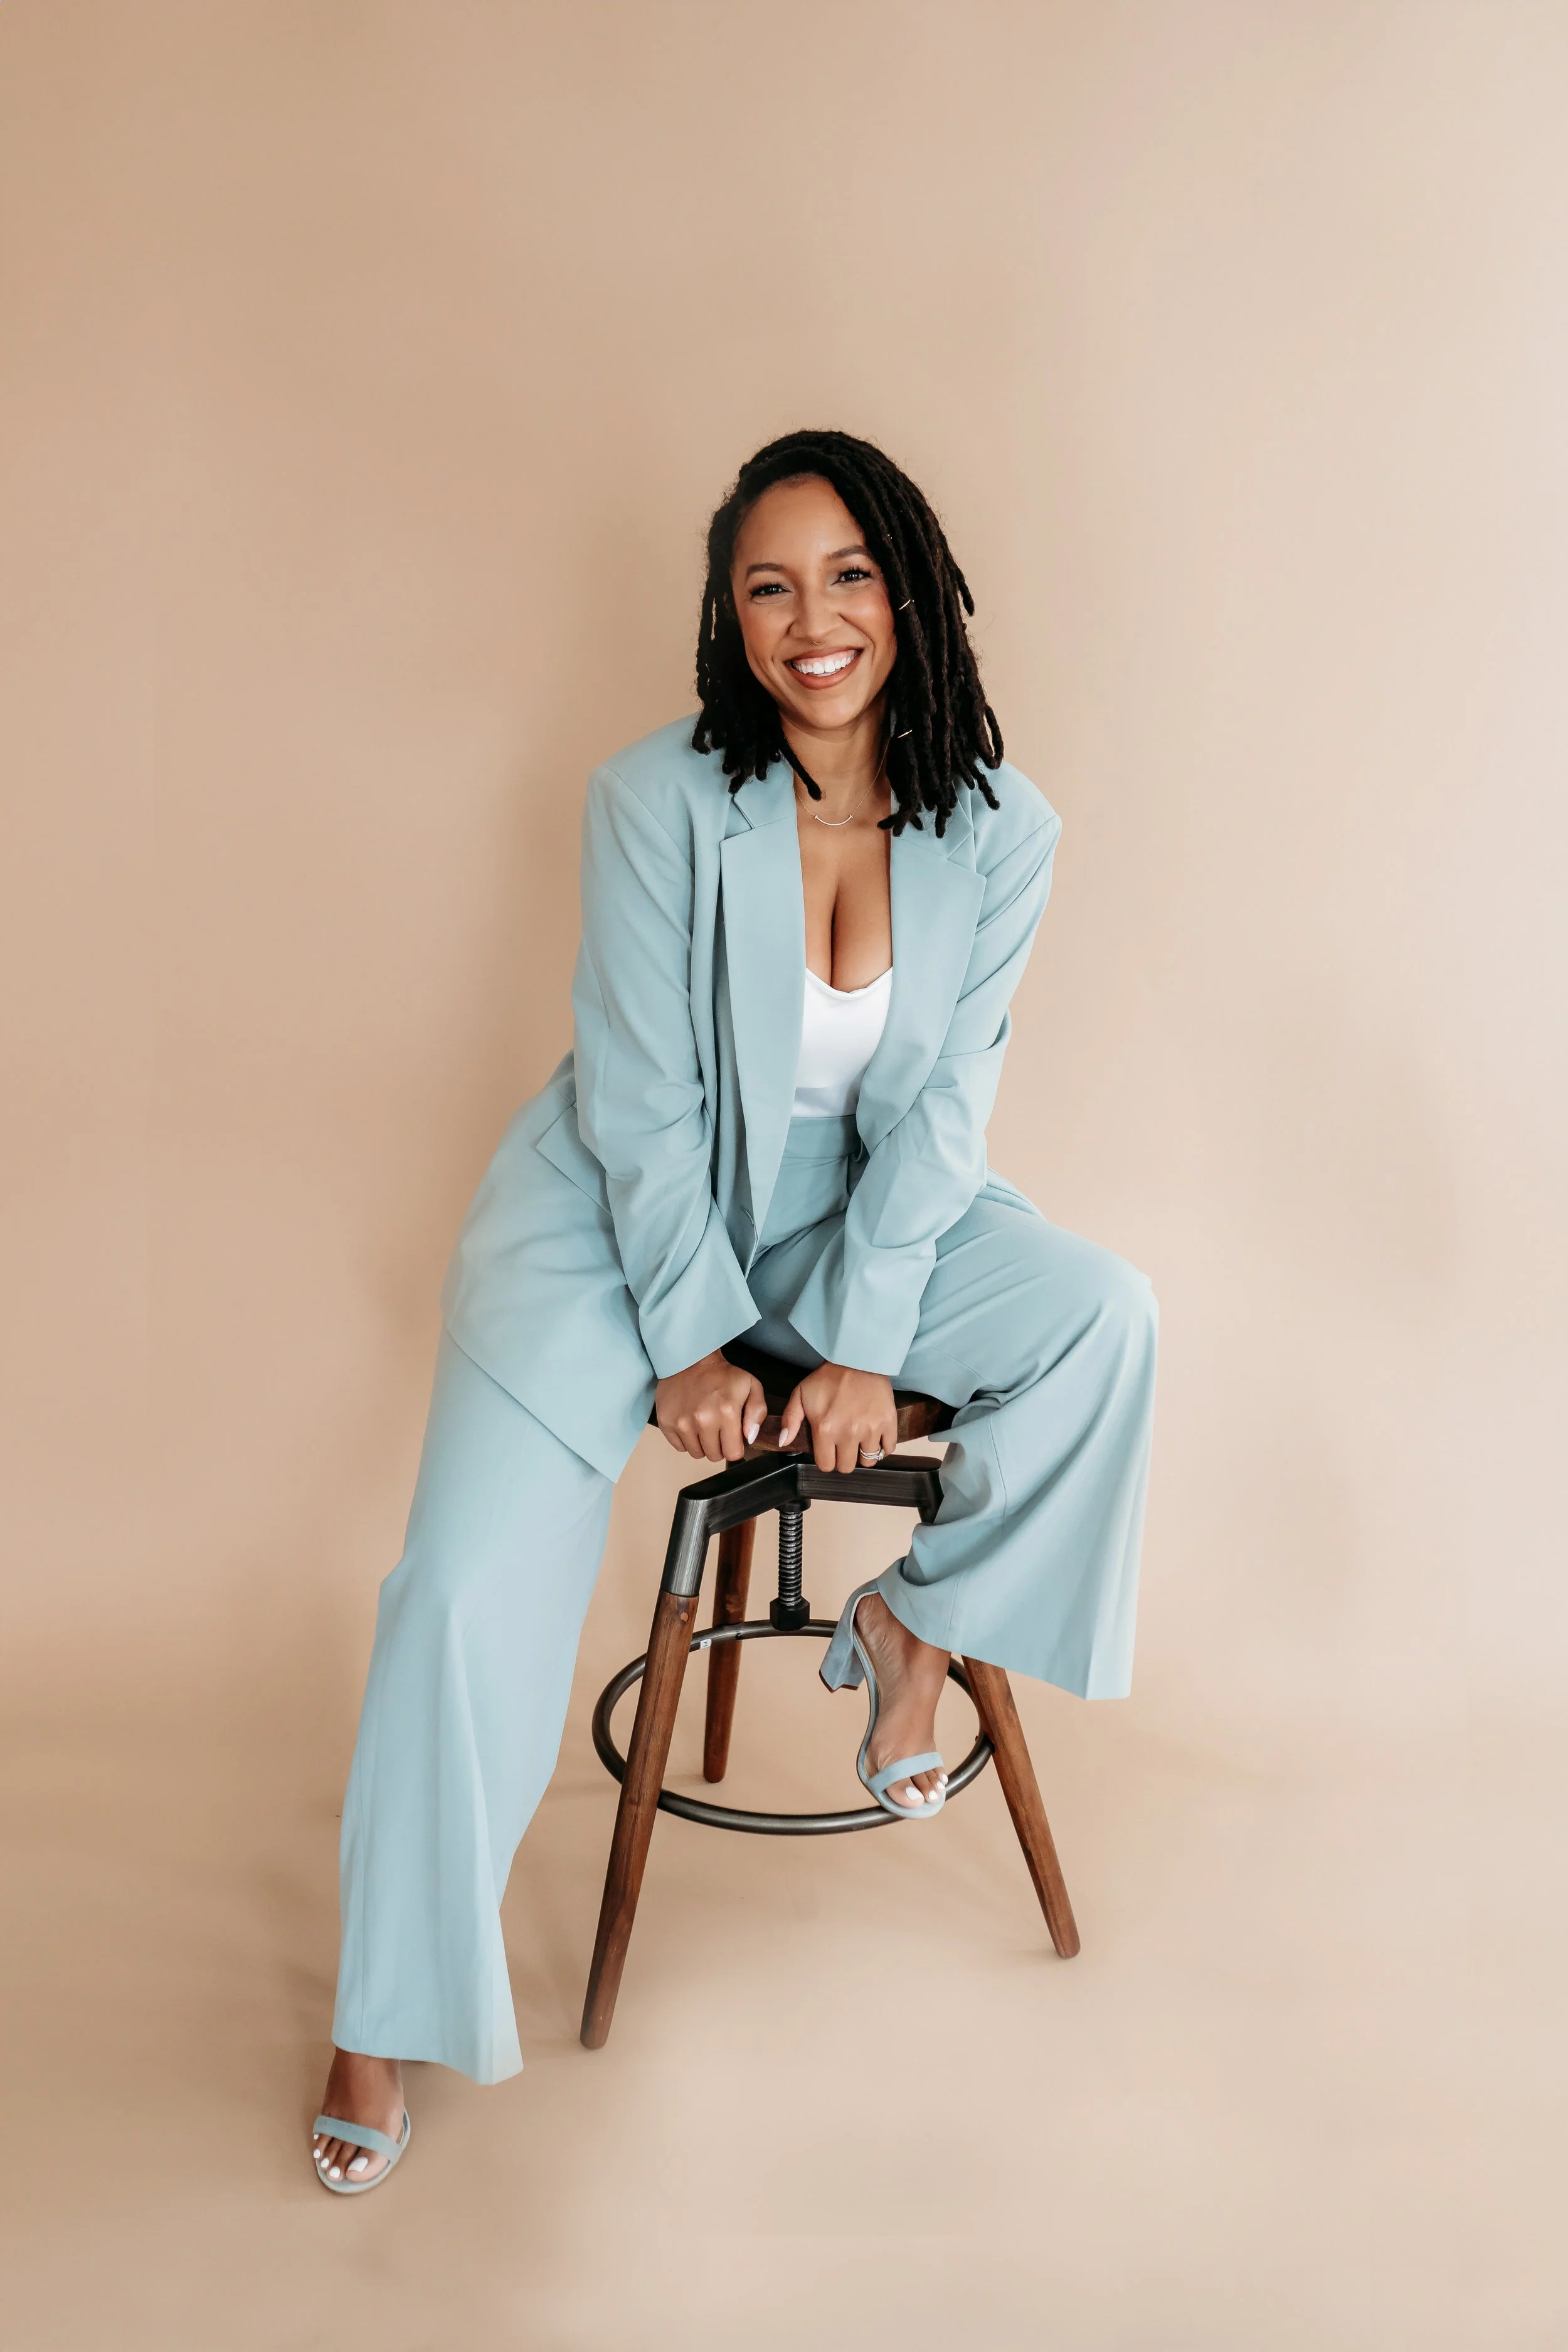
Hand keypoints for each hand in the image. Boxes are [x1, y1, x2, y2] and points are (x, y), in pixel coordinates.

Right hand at [654, 1351, 766, 1462]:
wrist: (690, 1360)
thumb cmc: (722, 1375)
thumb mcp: (751, 1386)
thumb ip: (758, 1412)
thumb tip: (750, 1437)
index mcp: (727, 1412)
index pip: (733, 1454)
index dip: (735, 1446)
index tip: (732, 1436)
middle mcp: (703, 1420)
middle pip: (714, 1456)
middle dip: (719, 1445)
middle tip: (718, 1427)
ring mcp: (682, 1423)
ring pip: (696, 1454)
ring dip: (702, 1444)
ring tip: (704, 1424)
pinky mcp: (666, 1422)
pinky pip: (680, 1447)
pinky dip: (686, 1439)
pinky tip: (690, 1423)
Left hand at [778, 1363, 897, 1473]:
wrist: (857, 1358)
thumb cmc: (828, 1378)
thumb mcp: (801, 1394)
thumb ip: (791, 1420)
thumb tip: (783, 1443)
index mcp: (825, 1429)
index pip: (826, 1465)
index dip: (826, 1459)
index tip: (828, 1449)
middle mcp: (848, 1434)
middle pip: (847, 1467)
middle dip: (843, 1459)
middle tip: (844, 1445)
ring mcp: (871, 1429)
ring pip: (868, 1461)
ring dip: (863, 1454)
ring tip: (859, 1440)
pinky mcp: (888, 1423)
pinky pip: (888, 1449)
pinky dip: (882, 1447)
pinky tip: (875, 1437)